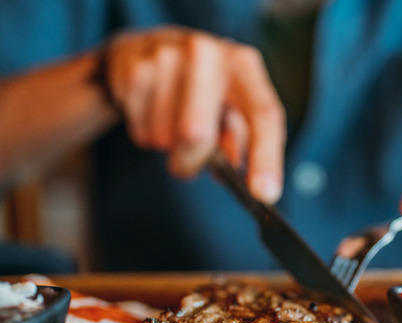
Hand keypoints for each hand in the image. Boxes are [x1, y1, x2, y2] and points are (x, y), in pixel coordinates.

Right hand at [102, 27, 285, 202]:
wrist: (150, 49)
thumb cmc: (202, 89)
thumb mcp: (230, 107)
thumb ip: (240, 140)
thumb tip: (236, 169)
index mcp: (243, 66)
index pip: (263, 114)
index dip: (266, 157)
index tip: (264, 195)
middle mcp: (208, 53)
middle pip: (197, 133)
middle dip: (191, 160)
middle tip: (188, 160)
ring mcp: (167, 56)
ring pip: (163, 137)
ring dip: (167, 145)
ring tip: (171, 120)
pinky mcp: (134, 68)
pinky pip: (140, 130)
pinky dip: (145, 134)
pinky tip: (152, 110)